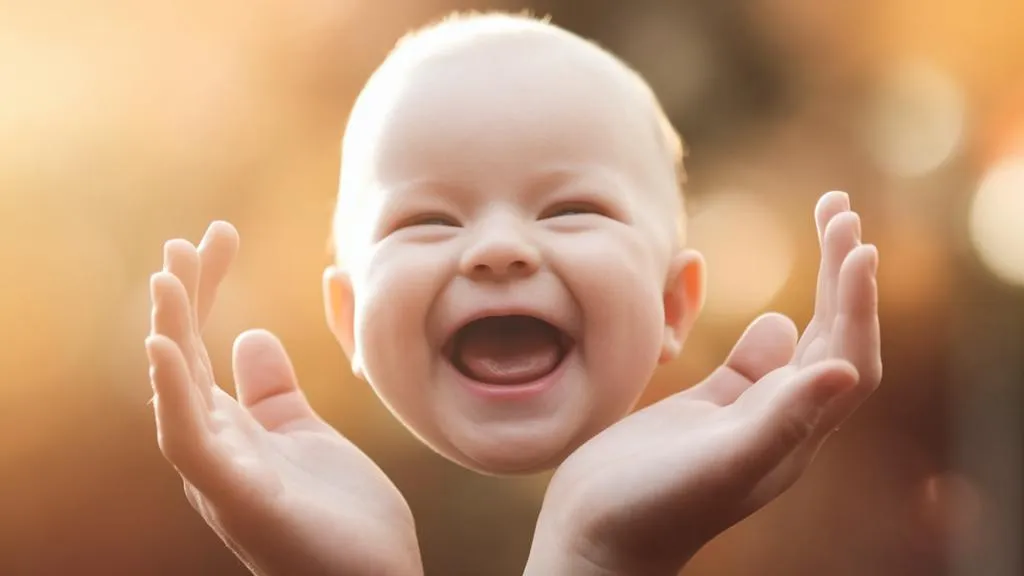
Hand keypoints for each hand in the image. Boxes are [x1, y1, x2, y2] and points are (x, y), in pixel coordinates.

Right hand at [147, 222, 421, 575]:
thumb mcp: (308, 436)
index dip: (203, 293)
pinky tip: (167, 348)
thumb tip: (249, 335)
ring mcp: (223, 478)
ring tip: (168, 277)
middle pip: (184, 363)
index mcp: (233, 434)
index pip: (203, 351)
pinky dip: (174, 394)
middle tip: (185, 241)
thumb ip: (276, 390)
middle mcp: (217, 453)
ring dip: (167, 334)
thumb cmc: (343, 520)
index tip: (218, 237)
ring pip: (176, 396)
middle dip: (182, 301)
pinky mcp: (242, 498)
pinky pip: (193, 442)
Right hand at [525, 191, 880, 575]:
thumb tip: (843, 369)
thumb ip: (777, 420)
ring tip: (825, 230)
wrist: (594, 537)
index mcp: (790, 435)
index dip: (856, 303)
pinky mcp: (707, 412)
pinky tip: (772, 306)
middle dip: (843, 274)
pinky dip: (770, 326)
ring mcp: (743, 416)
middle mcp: (778, 423)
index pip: (846, 357)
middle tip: (839, 208)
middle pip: (832, 339)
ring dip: (818, 288)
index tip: (856, 243)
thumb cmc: (647, 509)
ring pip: (798, 344)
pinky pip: (753, 361)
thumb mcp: (716, 463)